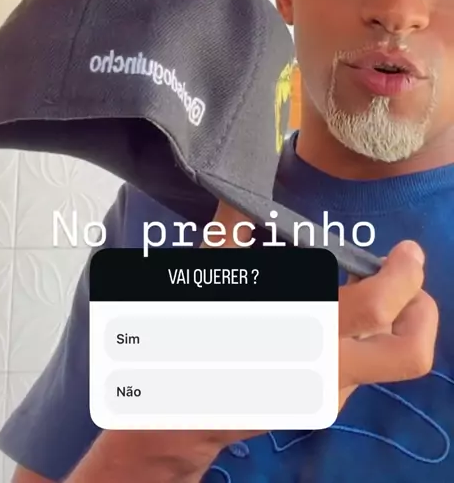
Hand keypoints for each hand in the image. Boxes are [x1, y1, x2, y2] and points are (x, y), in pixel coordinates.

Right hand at [209, 202, 438, 415]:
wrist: (177, 412)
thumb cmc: (190, 337)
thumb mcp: (206, 277)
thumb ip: (230, 230)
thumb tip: (237, 186)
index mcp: (298, 333)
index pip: (377, 310)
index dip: (404, 275)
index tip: (406, 250)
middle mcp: (324, 372)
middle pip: (410, 354)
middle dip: (423, 312)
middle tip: (408, 280)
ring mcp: (328, 395)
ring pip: (386, 358)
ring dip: (391, 322)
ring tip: (366, 291)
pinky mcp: (323, 405)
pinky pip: (362, 367)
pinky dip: (362, 338)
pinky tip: (331, 319)